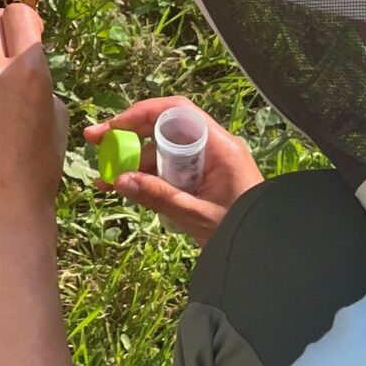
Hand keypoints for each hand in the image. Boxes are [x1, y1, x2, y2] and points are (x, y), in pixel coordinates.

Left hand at [0, 3, 69, 241]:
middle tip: (9, 46)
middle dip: (2, 27)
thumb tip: (24, 61)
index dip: (27, 18)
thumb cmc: (40, 165)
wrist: (0, 206)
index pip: (19, 14)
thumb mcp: (57, 114)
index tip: (31, 31)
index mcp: (27, 70)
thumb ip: (38, 78)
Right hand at [82, 98, 261, 248]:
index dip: (139, 114)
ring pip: (164, 150)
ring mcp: (211, 162)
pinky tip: (127, 187)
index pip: (175, 112)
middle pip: (165, 127)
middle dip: (129, 135)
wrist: (269, 253)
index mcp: (219, 147)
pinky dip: (149, 175)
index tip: (112, 128)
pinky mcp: (207, 177)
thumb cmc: (241, 232)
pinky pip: (172, 168)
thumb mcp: (196, 215)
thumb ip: (158, 196)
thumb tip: (120, 180)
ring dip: (135, 160)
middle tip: (96, 142)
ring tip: (107, 180)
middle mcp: (215, 147)